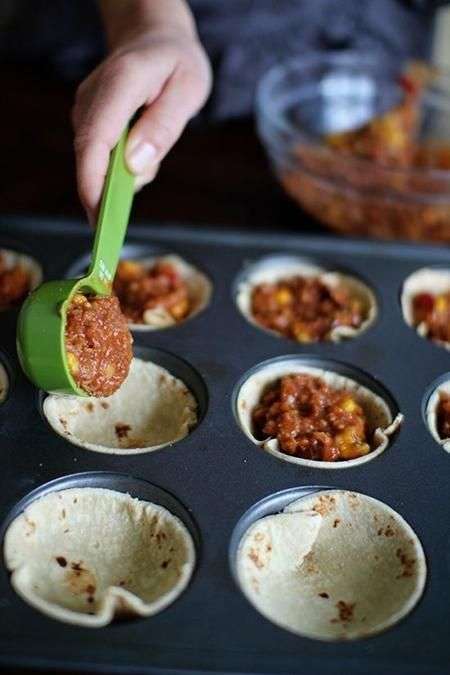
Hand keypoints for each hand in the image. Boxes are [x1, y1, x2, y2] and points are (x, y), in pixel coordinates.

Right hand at [73, 26, 210, 223]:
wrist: (154, 38)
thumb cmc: (177, 63)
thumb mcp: (188, 90)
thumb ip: (163, 127)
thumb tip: (135, 165)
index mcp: (121, 84)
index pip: (95, 140)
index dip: (93, 182)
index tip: (99, 216)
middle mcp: (94, 96)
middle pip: (88, 156)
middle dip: (103, 194)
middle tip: (120, 222)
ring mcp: (87, 108)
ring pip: (96, 159)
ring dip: (119, 177)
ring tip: (152, 155)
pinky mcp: (88, 119)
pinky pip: (101, 154)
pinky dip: (119, 167)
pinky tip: (142, 153)